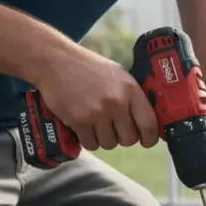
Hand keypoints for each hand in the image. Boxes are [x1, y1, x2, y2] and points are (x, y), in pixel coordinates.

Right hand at [31, 44, 159, 150]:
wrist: (56, 61)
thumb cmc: (89, 68)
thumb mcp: (119, 75)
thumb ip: (133, 97)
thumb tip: (147, 121)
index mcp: (130, 90)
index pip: (149, 124)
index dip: (149, 138)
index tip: (146, 141)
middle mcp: (116, 102)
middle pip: (129, 139)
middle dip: (122, 137)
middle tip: (114, 128)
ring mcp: (97, 113)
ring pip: (109, 144)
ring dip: (103, 138)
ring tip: (96, 124)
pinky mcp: (79, 120)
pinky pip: (90, 144)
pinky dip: (88, 139)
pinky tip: (85, 126)